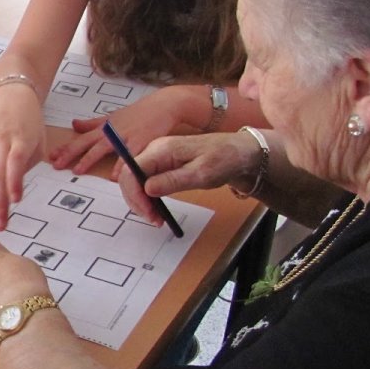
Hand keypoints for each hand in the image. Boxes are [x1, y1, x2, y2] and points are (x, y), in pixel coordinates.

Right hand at [0, 84, 44, 230]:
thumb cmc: (29, 123)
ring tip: (4, 161)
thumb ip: (28, 164)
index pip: (16, 163)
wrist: (12, 96)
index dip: (14, 182)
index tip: (15, 200)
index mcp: (21, 139)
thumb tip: (11, 186)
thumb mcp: (39, 142)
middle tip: (0, 224)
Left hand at [49, 88, 182, 175]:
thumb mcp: (112, 117)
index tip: (51, 156)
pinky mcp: (140, 141)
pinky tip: (114, 176)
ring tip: (78, 171)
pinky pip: (128, 155)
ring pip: (103, 148)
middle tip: (56, 165)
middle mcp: (111, 132)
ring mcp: (125, 136)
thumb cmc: (137, 113)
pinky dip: (121, 166)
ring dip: (89, 159)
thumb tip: (74, 124)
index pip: (81, 139)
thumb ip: (93, 123)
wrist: (162, 106)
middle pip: (87, 144)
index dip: (66, 148)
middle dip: (70, 154)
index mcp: (103, 128)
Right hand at [118, 132, 258, 223]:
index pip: (132, 171)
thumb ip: (173, 181)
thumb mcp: (201, 174)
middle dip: (136, 200)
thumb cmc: (224, 159)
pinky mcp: (163, 165)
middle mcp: (154, 150)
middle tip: (152, 219)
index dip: (134, 194)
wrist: (240, 153)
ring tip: (156, 217)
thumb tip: (147, 189)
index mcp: (161, 149)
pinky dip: (148, 197)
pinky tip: (157, 208)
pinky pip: (146, 181)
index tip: (148, 213)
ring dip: (141, 200)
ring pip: (135, 180)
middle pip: (129, 176)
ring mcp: (157, 157)